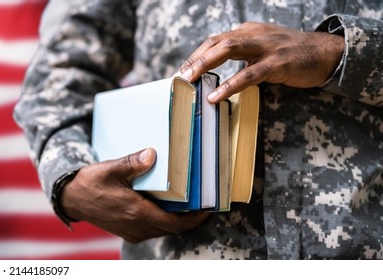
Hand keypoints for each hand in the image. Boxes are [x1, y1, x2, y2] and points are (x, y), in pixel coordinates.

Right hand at [60, 148, 208, 242]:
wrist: (70, 198)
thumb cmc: (89, 183)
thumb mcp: (110, 169)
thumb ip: (132, 163)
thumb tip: (152, 154)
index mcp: (136, 212)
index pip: (175, 223)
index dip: (195, 218)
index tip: (208, 208)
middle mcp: (136, 226)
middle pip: (172, 228)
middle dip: (189, 218)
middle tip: (202, 202)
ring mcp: (131, 231)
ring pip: (162, 229)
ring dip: (175, 219)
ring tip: (187, 203)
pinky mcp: (127, 231)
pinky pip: (152, 229)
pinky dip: (162, 220)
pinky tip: (164, 206)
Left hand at [177, 22, 344, 103]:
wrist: (327, 53)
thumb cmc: (293, 54)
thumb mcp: (264, 48)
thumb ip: (243, 55)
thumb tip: (217, 71)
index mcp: (248, 31)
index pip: (215, 40)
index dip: (196, 55)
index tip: (182, 70)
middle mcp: (254, 34)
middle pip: (216, 42)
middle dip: (195, 59)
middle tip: (180, 76)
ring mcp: (266, 47)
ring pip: (228, 50)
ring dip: (205, 65)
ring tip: (190, 81)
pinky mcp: (277, 63)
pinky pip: (249, 75)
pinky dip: (229, 85)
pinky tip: (216, 96)